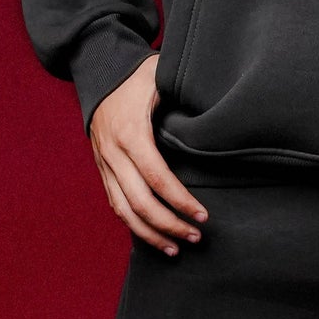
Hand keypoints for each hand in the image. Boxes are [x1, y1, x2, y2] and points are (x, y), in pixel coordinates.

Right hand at [89, 54, 208, 254]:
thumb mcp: (161, 77)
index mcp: (130, 133)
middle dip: (169, 224)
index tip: (204, 215)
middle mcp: (113, 153)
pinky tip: (154, 237)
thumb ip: (185, 95)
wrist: (98, 70)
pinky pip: (116, 204)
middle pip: (140, 202)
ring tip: (175, 249)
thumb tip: (219, 112)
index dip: (181, 200)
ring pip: (124, 210)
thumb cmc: (137, 74)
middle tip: (196, 236)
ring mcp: (105, 163)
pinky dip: (134, 225)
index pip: (157, 177)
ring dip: (150, 233)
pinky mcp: (102, 169)